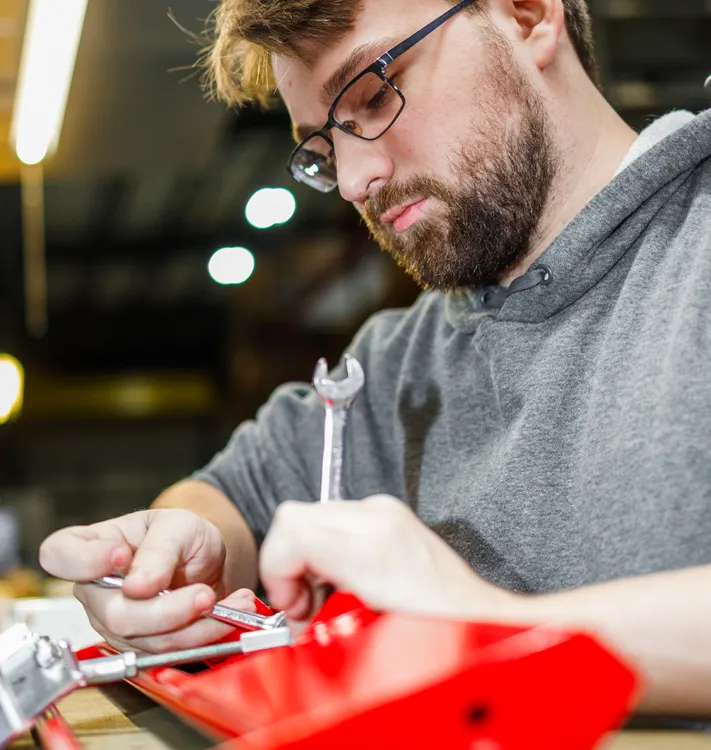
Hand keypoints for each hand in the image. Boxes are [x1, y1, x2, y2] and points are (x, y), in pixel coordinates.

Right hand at [39, 508, 255, 651]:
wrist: (206, 559)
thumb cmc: (181, 535)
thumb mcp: (177, 526)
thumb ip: (159, 551)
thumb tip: (136, 586)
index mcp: (90, 547)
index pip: (60, 555)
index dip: (85, 561)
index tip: (121, 556)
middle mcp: (95, 590)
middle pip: (114, 614)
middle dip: (167, 610)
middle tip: (204, 595)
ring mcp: (115, 622)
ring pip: (146, 641)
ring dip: (196, 627)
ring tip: (232, 605)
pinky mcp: (142, 645)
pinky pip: (169, 653)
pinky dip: (206, 635)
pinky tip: (230, 614)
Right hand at [260, 495, 520, 621]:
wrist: (476, 618)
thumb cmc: (435, 633)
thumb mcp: (361, 635)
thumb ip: (312, 619)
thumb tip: (286, 621)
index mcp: (369, 549)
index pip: (290, 528)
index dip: (275, 568)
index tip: (288, 603)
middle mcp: (376, 518)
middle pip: (294, 518)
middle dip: (286, 563)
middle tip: (301, 603)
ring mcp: (383, 511)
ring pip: (311, 516)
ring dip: (304, 555)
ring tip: (321, 593)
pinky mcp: (388, 513)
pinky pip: (334, 518)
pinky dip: (324, 547)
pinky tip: (340, 577)